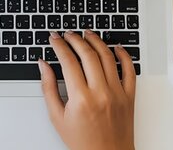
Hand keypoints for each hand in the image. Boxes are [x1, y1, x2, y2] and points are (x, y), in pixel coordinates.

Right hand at [38, 30, 136, 149]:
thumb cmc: (82, 141)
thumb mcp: (57, 117)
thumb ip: (48, 88)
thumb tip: (43, 66)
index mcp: (81, 99)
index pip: (68, 62)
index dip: (59, 46)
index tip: (54, 38)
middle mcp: (101, 93)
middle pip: (88, 55)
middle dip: (75, 39)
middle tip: (68, 34)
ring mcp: (117, 93)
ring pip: (108, 57)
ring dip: (96, 41)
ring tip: (87, 34)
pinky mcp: (129, 96)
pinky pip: (129, 70)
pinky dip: (123, 55)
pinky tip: (115, 47)